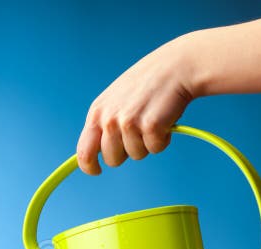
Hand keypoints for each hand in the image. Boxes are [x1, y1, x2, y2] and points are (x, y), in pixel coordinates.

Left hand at [77, 35, 197, 174]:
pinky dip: (163, 139)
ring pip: (136, 155)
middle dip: (127, 152)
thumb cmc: (147, 85)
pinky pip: (156, 148)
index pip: (84, 151)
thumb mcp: (115, 101)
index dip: (89, 166)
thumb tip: (96, 153)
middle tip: (139, 131)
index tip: (97, 170)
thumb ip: (104, 124)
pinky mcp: (150, 126)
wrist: (176, 66)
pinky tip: (165, 118)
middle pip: (112, 160)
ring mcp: (128, 123)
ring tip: (153, 118)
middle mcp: (109, 119)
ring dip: (147, 142)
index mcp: (97, 112)